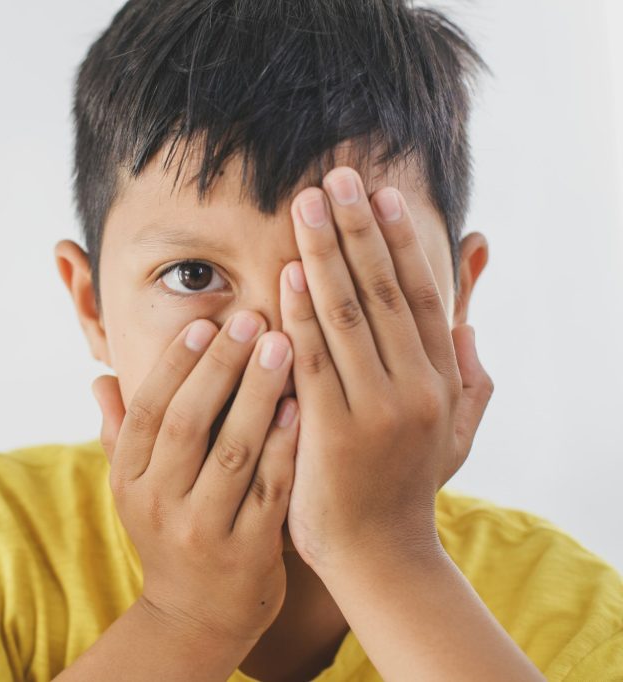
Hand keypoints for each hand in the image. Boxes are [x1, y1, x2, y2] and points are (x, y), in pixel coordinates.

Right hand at [91, 310, 299, 650]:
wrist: (195, 617)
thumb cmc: (168, 534)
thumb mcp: (133, 489)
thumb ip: (120, 433)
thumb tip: (98, 379)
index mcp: (129, 480)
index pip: (148, 411)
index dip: (175, 365)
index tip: (205, 322)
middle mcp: (158, 503)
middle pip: (187, 423)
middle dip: (220, 367)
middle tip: (251, 318)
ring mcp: (202, 530)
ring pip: (231, 452)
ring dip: (257, 395)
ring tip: (282, 345)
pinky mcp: (246, 553)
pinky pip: (268, 490)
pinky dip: (283, 446)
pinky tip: (301, 406)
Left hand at [279, 166, 493, 571]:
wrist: (380, 558)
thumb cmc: (407, 490)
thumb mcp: (455, 436)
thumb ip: (470, 382)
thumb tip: (471, 331)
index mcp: (441, 381)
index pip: (420, 296)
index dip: (398, 241)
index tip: (379, 196)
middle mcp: (416, 387)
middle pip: (385, 291)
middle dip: (358, 230)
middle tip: (336, 177)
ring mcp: (376, 409)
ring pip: (349, 315)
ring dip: (326, 254)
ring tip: (307, 204)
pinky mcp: (333, 431)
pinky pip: (314, 360)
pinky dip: (301, 312)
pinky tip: (288, 272)